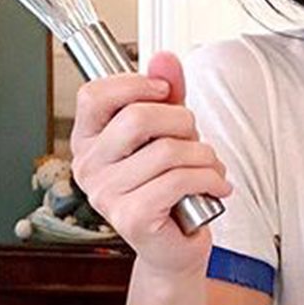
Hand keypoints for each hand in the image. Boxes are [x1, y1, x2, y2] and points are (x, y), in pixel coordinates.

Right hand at [70, 51, 232, 276]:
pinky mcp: (132, 216)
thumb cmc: (169, 188)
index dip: (135, 84)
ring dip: (204, 156)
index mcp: (89, 140)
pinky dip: (209, 179)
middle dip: (182, 122)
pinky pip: (180, 180)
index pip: (94, 95)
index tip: (165, 93)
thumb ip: (167, 94)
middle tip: (195, 137)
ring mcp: (106, 194)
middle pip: (138, 118)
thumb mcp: (169, 133)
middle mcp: (89, 167)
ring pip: (168, 151)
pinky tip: (214, 187)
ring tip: (209, 168)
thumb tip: (164, 59)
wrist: (174, 246)